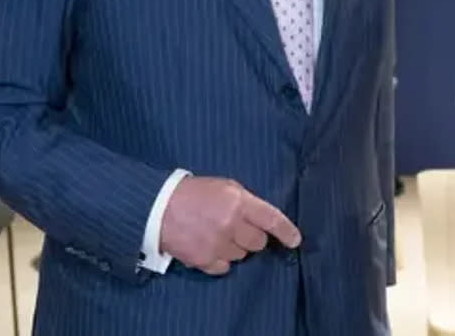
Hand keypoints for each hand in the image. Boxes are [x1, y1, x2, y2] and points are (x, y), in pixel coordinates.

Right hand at [159, 176, 301, 275]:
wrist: (159, 207)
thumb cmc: (195, 193)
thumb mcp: (225, 187)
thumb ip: (246, 202)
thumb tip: (262, 220)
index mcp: (239, 202)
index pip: (271, 219)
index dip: (287, 231)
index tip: (295, 241)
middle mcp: (231, 224)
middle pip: (258, 242)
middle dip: (252, 237)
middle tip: (237, 228)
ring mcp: (217, 244)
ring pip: (242, 255)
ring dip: (235, 248)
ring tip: (217, 234)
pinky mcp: (204, 260)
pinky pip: (225, 268)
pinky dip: (220, 260)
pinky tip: (209, 246)